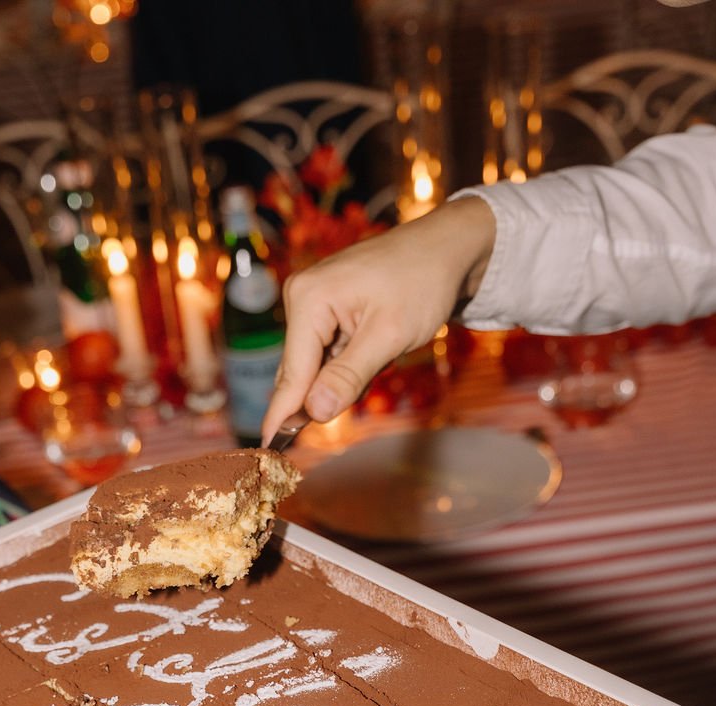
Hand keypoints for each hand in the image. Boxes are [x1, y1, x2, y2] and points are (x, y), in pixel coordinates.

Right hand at [261, 195, 495, 443]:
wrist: (448, 247)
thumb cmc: (422, 282)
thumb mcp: (389, 336)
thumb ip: (349, 377)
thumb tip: (314, 413)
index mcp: (308, 300)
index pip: (292, 372)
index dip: (283, 413)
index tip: (267, 448)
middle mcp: (302, 297)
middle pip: (300, 371)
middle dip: (325, 394)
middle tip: (365, 384)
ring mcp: (314, 302)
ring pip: (317, 365)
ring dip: (345, 378)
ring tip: (385, 352)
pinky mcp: (329, 307)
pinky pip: (330, 352)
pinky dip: (351, 364)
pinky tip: (379, 349)